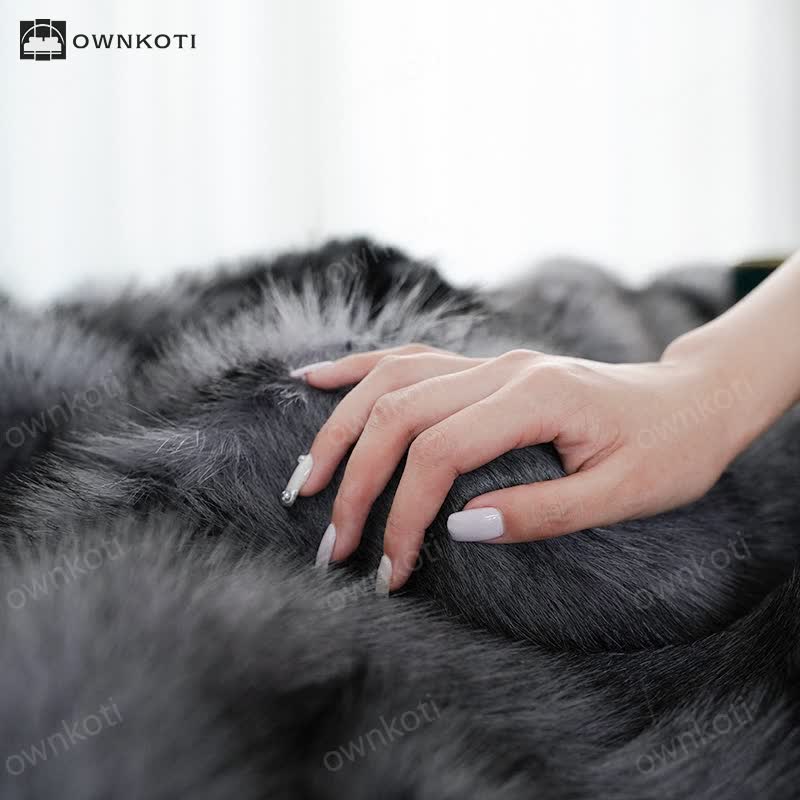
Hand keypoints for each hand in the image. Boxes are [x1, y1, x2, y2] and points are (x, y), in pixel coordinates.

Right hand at [288, 342, 748, 590]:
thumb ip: (542, 511)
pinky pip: (406, 358)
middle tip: (332, 542)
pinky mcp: (483, 366)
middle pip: (398, 413)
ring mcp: (489, 361)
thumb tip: (459, 529)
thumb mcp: (624, 493)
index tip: (389, 570)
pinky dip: (355, 370)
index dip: (403, 514)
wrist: (693, 399)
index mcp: (535, 397)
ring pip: (389, 380)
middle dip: (356, 482)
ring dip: (340, 428)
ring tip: (306, 478)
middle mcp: (502, 368)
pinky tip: (312, 379)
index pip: (440, 453)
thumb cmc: (670, 449)